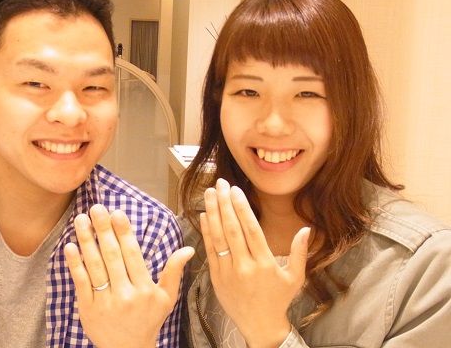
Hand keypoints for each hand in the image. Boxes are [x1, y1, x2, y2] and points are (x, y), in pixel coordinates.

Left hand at [65, 204, 193, 347]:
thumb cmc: (148, 320)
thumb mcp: (167, 298)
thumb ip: (174, 272)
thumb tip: (189, 249)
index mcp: (145, 289)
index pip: (132, 255)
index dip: (124, 233)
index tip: (117, 213)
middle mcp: (125, 295)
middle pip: (112, 256)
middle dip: (104, 230)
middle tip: (96, 208)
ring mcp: (105, 302)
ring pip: (95, 266)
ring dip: (87, 241)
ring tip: (81, 219)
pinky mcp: (88, 309)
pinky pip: (81, 283)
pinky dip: (75, 264)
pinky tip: (70, 246)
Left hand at [201, 179, 309, 347]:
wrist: (259, 326)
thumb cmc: (279, 299)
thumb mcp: (295, 278)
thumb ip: (299, 252)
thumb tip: (306, 229)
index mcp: (265, 263)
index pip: (251, 230)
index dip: (241, 208)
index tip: (235, 190)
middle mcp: (245, 266)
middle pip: (232, 229)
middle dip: (224, 204)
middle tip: (219, 184)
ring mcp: (228, 272)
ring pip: (218, 237)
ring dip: (212, 213)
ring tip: (209, 193)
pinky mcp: (216, 278)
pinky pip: (210, 250)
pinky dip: (206, 232)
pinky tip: (204, 215)